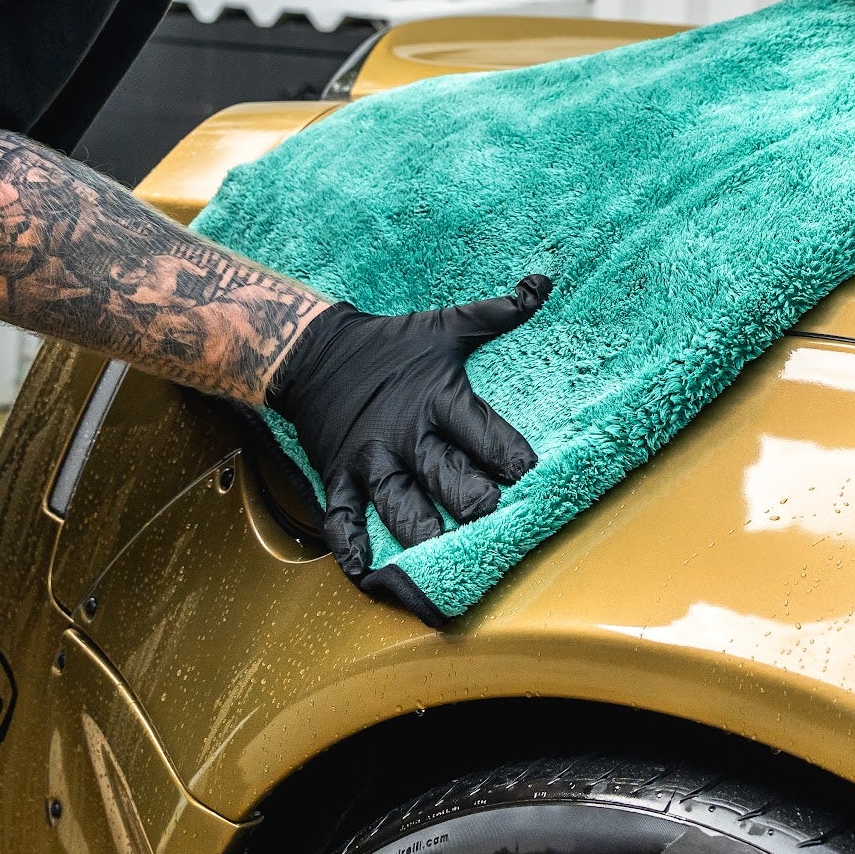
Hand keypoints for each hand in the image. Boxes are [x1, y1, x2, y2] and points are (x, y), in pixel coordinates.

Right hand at [263, 277, 549, 563]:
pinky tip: (365, 570)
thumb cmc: (389, 343)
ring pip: (400, 505)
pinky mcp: (338, 475)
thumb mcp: (445, 326)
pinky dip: (351, 546)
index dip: (514, 459)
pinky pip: (342, 518)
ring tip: (442, 552)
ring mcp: (371, 459)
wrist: (312, 351)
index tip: (535, 477)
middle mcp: (406, 435)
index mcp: (439, 400)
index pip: (487, 435)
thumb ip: (498, 312)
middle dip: (476, 502)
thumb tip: (542, 283)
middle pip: (449, 478)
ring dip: (422, 531)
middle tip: (495, 517)